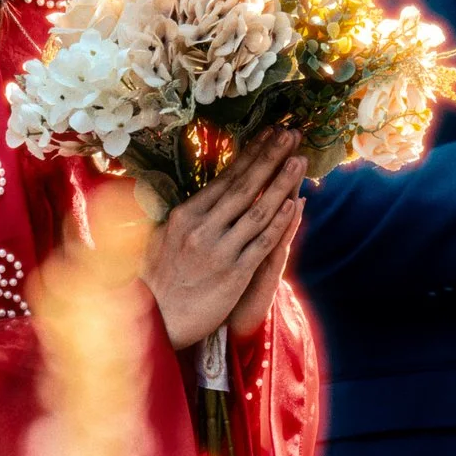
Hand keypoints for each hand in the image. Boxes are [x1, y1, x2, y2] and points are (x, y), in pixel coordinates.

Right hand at [140, 128, 304, 349]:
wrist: (155, 322)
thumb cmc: (155, 281)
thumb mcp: (159, 239)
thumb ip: (181, 216)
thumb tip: (198, 196)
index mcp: (185, 216)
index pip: (224, 178)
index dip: (250, 154)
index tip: (269, 134)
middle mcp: (202, 228)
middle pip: (244, 186)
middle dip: (270, 157)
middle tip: (290, 134)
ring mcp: (220, 250)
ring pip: (258, 210)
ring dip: (282, 183)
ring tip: (300, 160)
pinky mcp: (235, 273)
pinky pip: (263, 242)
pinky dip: (280, 221)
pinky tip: (296, 203)